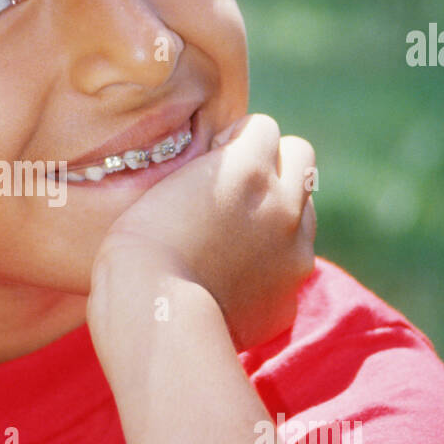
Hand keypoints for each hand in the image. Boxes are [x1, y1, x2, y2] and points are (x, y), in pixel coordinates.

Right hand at [89, 114, 317, 351]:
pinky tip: (231, 282)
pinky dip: (269, 270)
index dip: (235, 141)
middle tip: (236, 190)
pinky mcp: (288, 299)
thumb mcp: (166, 185)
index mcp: (249, 168)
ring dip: (277, 215)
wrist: (153, 317)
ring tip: (231, 240)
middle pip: (300, 157)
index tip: (211, 161)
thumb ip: (209, 169)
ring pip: (304, 212)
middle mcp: (283, 205)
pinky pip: (289, 268)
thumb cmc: (139, 247)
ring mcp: (295, 255)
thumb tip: (231, 165)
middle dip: (274, 165)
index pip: (263, 126)